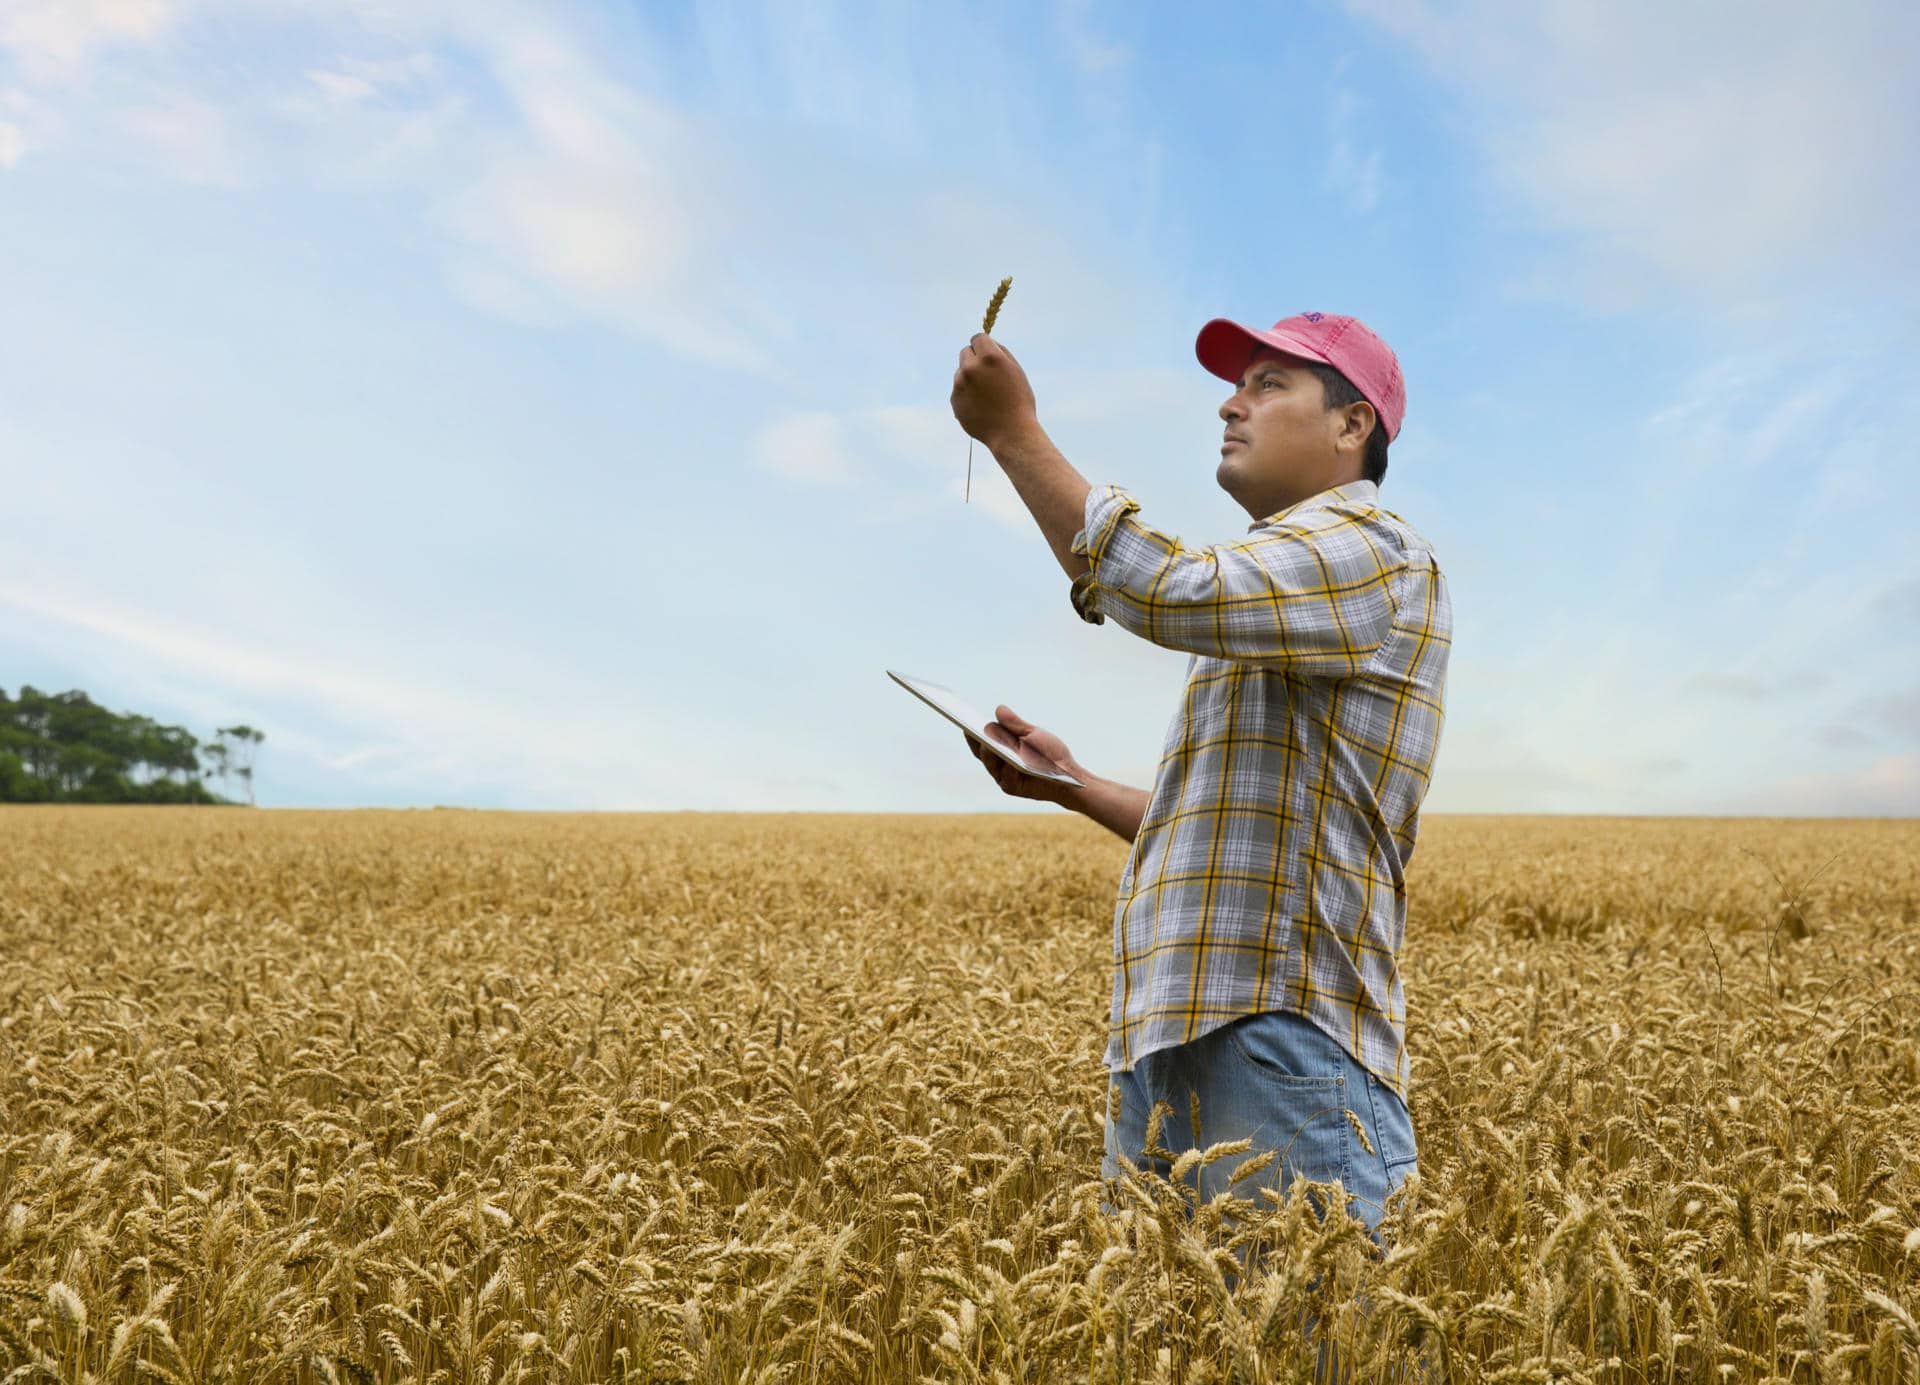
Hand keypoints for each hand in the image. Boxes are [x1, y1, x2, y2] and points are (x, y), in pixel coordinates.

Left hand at [951, 333, 1038, 451]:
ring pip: (961, 372)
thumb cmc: (1019, 401)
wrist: (1011, 433)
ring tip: (988, 396)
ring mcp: (960, 384)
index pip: (978, 338)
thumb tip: (987, 343)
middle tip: (988, 375)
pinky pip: (959, 390)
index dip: (984, 346)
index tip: (988, 353)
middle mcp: (971, 368)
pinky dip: (967, 395)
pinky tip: (981, 407)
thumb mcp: (1016, 371)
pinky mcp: (954, 400)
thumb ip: (1000, 352)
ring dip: (971, 378)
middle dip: (975, 359)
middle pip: (965, 352)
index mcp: (990, 357)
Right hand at [963, 705, 1083, 805]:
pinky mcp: (1014, 788)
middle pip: (981, 753)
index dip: (970, 731)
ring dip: (988, 754)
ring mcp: (1004, 777)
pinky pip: (1007, 778)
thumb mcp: (1033, 734)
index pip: (980, 741)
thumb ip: (1015, 724)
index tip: (961, 717)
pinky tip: (1009, 761)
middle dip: (975, 740)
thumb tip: (999, 709)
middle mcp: (998, 765)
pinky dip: (1007, 769)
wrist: (1069, 774)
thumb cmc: (1049, 753)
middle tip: (969, 726)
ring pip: (992, 765)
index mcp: (1000, 750)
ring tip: (986, 742)